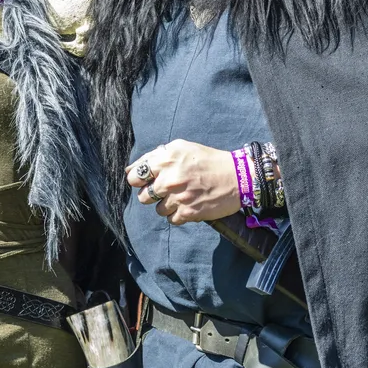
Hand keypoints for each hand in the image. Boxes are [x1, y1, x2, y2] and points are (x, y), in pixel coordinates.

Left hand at [125, 139, 240, 224]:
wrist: (238, 177)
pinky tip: (188, 205)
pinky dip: (177, 215)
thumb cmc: (207, 160)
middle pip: (143, 196)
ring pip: (157, 209)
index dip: (138, 180)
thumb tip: (129, 170)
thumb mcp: (180, 148)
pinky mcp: (189, 213)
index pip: (134, 176)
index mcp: (165, 160)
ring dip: (166, 205)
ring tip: (181, 197)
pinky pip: (171, 219)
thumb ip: (153, 157)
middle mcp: (169, 179)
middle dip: (152, 194)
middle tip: (167, 190)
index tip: (145, 182)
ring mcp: (178, 197)